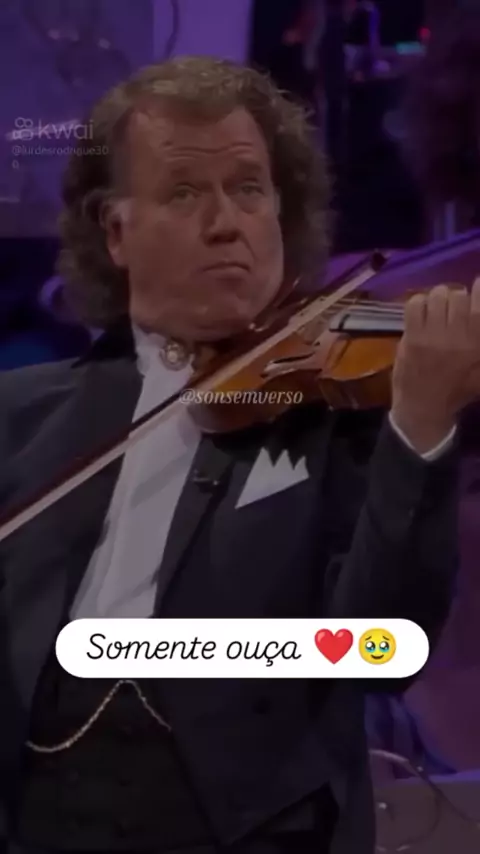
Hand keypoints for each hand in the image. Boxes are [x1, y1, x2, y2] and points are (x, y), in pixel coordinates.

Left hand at [391, 279, 479, 453]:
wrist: (423, 408)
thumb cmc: (455, 391)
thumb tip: (478, 311)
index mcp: (477, 346)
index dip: (479, 289)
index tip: (477, 283)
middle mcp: (458, 339)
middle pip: (459, 297)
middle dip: (455, 296)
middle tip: (451, 305)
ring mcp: (434, 338)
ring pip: (437, 297)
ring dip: (437, 298)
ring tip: (436, 307)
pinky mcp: (412, 338)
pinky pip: (415, 305)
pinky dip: (418, 302)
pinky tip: (420, 311)